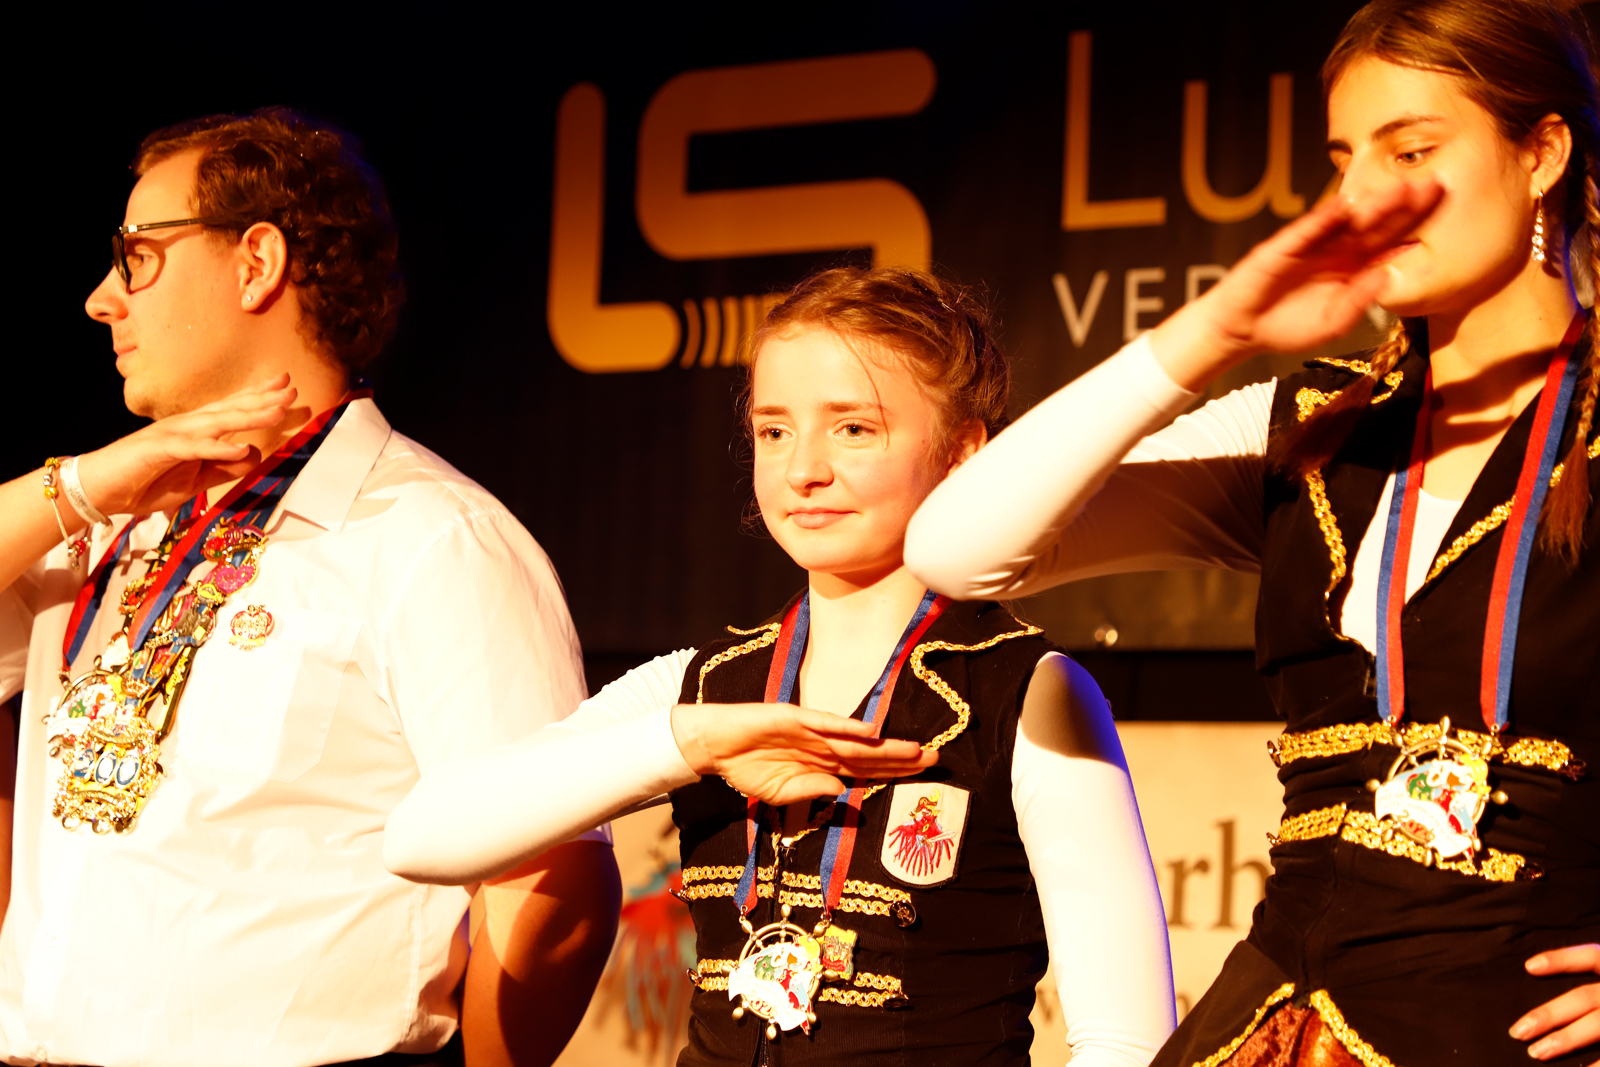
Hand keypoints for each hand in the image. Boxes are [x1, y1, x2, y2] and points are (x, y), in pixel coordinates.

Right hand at [74, 375, 295, 518]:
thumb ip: (224, 468)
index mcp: (196, 430)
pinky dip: (218, 447)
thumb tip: (254, 454)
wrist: (101, 490)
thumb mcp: (196, 480)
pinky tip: (242, 446)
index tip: (287, 388)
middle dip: (262, 399)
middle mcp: (187, 425)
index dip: (260, 398)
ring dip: (248, 416)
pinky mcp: (158, 450)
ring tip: (277, 410)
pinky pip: (193, 448)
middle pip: (230, 409)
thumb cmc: (146, 481)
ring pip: (216, 423)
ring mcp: (172, 435)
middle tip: (292, 389)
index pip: (232, 410)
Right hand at [671, 702, 936, 805]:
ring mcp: (811, 731)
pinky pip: (825, 724)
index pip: (866, 771)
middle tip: (937, 758)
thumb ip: (811, 792)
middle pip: (870, 755)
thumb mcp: (782, 794)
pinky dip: (847, 727)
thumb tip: (843, 791)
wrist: (716, 746)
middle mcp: (824, 747)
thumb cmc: (748, 769)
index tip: (923, 775)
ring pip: (856, 741)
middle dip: (903, 759)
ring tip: (915, 750)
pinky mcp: (795, 718)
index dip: (894, 773)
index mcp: (823, 766)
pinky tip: (872, 732)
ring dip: (886, 746)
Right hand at [1149, 178, 1443, 389]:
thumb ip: (1360, 300)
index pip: (1392, 241)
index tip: (1446, 207)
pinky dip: (1323, 218)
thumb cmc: (1288, 327)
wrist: (1242, 330)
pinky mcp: (1283, 247)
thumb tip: (1389, 274)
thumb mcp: (1333, 323)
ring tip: (1401, 189)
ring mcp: (1312, 245)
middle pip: (1378, 224)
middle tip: (1436, 183)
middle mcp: (1338, 251)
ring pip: (1348, 221)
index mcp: (1355, 268)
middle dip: (1405, 205)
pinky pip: (1307, 230)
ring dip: (1373, 205)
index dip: (1417, 224)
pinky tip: (1344, 205)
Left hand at [1512, 944, 1599, 1060]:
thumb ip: (1593, 978)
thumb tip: (1536, 973)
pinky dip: (1595, 1065)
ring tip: (1536, 1052)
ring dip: (1565, 1040)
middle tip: (1517, 1031)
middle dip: (1549, 1015)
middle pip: (1584, 999)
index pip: (1593, 957)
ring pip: (1597, 1025)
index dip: (1563, 960)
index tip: (1528, 967)